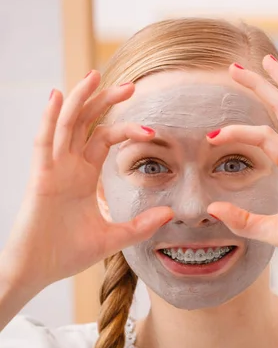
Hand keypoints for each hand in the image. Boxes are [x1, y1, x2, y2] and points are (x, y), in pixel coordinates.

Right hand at [0, 71, 172, 292]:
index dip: (127, 128)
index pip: (105, 138)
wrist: (37, 271)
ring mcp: (53, 168)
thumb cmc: (67, 254)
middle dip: (106, 102)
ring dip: (81, 99)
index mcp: (84, 175)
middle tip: (131, 84)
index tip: (153, 129)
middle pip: (88, 123)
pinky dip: (50, 118)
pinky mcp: (40, 177)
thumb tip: (170, 213)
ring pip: (67, 124)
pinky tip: (59, 97)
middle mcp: (68, 166)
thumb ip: (140, 225)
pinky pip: (45, 142)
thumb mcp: (113, 237)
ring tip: (96, 76)